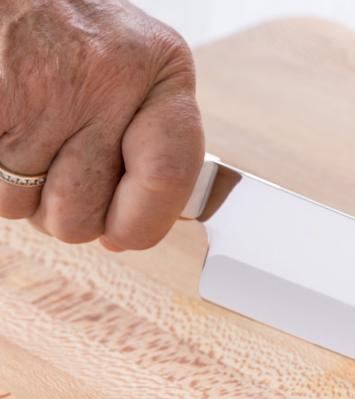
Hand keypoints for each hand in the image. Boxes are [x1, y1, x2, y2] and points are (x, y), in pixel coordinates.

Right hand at [0, 0, 202, 250]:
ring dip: (18, 188)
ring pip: (27, 207)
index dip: (142, 222)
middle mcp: (112, 79)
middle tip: (57, 158)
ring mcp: (46, 91)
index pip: (170, 175)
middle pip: (85, 214)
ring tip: (25, 132)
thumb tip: (123, 237)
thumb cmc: (68, 36)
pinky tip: (4, 129)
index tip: (122, 232)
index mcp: (163, 72)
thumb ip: (150, 151)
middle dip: (62, 205)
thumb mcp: (134, 71)